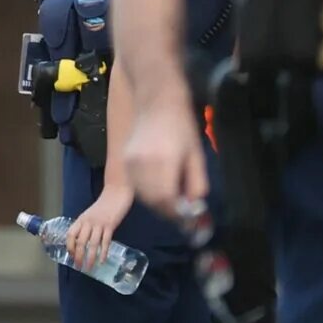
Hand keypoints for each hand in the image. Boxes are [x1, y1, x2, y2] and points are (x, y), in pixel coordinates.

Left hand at [64, 183, 131, 272]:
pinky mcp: (110, 225)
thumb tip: (85, 240)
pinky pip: (105, 242)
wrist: (117, 191)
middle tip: (79, 267)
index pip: (70, 234)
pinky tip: (102, 261)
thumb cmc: (105, 204)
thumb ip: (88, 225)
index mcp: (81, 219)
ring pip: (92, 244)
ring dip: (90, 257)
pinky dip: (103, 253)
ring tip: (89, 267)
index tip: (71, 256)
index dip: (69, 246)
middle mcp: (88, 222)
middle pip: (80, 242)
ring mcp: (99, 224)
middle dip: (78, 256)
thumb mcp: (92, 214)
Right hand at [123, 93, 208, 216]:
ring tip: (173, 201)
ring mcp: (130, 164)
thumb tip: (194, 206)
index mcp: (163, 162)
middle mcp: (142, 165)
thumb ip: (197, 183)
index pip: (167, 199)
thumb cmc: (182, 126)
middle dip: (169, 211)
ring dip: (158, 203)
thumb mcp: (197, 155)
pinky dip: (148, 193)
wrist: (157, 102)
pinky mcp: (125, 162)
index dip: (178, 213)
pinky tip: (159, 187)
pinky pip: (136, 186)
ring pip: (143, 196)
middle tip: (182, 213)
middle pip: (154, 201)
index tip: (189, 220)